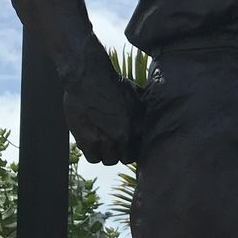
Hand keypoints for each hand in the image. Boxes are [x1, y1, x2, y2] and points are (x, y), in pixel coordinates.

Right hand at [62, 47, 143, 165]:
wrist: (89, 78)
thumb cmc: (112, 83)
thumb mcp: (136, 95)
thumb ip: (142, 112)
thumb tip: (152, 117)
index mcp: (137, 127)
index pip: (139, 151)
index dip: (133, 148)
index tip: (129, 144)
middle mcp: (121, 137)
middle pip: (123, 158)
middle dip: (121, 152)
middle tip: (116, 143)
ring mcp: (103, 141)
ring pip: (107, 159)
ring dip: (106, 153)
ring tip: (104, 143)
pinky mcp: (85, 140)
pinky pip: (92, 156)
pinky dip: (93, 151)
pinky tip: (93, 141)